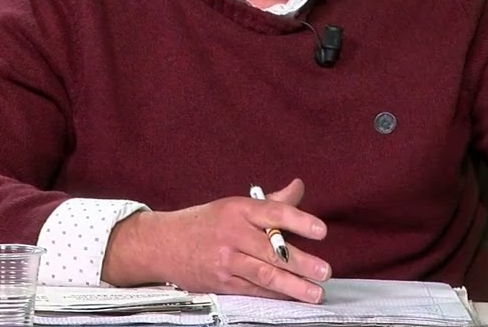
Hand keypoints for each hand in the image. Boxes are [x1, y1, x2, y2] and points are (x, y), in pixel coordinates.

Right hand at [107, 179, 330, 302]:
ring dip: (292, 286)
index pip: (273, 213)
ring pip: (264, 274)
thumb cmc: (206, 223)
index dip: (299, 220)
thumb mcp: (236, 206)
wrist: (163, 245)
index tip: (321, 231)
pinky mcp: (222, 283)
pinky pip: (253, 290)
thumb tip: (299, 188)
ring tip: (315, 293)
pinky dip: (275, 295)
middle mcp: (233, 234)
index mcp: (239, 209)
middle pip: (271, 249)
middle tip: (324, 271)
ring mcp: (226, 261)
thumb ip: (271, 202)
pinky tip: (293, 298)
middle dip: (300, 263)